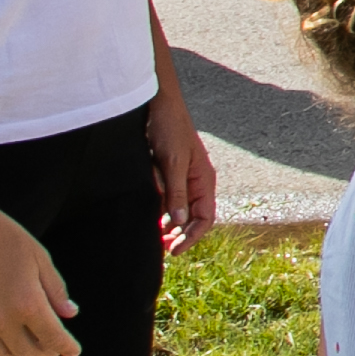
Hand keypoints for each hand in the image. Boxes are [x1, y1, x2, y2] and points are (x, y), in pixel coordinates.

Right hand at [0, 208, 82, 355]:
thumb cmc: (7, 240)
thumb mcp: (41, 259)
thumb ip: (56, 291)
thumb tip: (70, 314)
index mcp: (28, 304)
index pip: (53, 338)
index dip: (66, 347)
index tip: (74, 351)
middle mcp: (2, 319)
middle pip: (27, 352)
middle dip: (45, 352)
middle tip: (53, 346)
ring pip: (2, 354)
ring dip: (19, 352)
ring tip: (28, 341)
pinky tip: (3, 336)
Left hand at [147, 87, 218, 250]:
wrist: (158, 103)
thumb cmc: (169, 128)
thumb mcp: (172, 162)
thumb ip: (176, 192)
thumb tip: (181, 221)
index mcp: (203, 179)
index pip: (205, 218)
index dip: (192, 237)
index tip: (174, 251)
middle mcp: (195, 182)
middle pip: (193, 218)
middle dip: (180, 236)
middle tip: (161, 251)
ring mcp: (181, 179)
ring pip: (179, 212)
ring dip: (169, 228)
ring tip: (154, 240)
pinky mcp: (167, 175)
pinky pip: (167, 201)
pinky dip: (160, 214)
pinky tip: (149, 222)